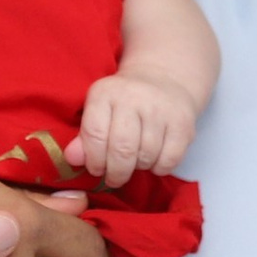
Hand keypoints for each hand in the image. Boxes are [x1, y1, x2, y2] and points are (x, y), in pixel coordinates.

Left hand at [69, 70, 197, 188]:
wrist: (163, 79)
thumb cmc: (123, 102)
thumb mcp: (98, 110)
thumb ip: (84, 136)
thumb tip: (72, 159)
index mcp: (105, 93)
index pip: (95, 134)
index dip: (93, 160)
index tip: (96, 169)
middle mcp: (134, 97)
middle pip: (122, 149)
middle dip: (116, 172)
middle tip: (114, 178)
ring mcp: (161, 109)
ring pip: (146, 157)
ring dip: (137, 169)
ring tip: (134, 164)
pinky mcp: (183, 123)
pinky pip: (169, 160)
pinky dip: (159, 168)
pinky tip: (153, 160)